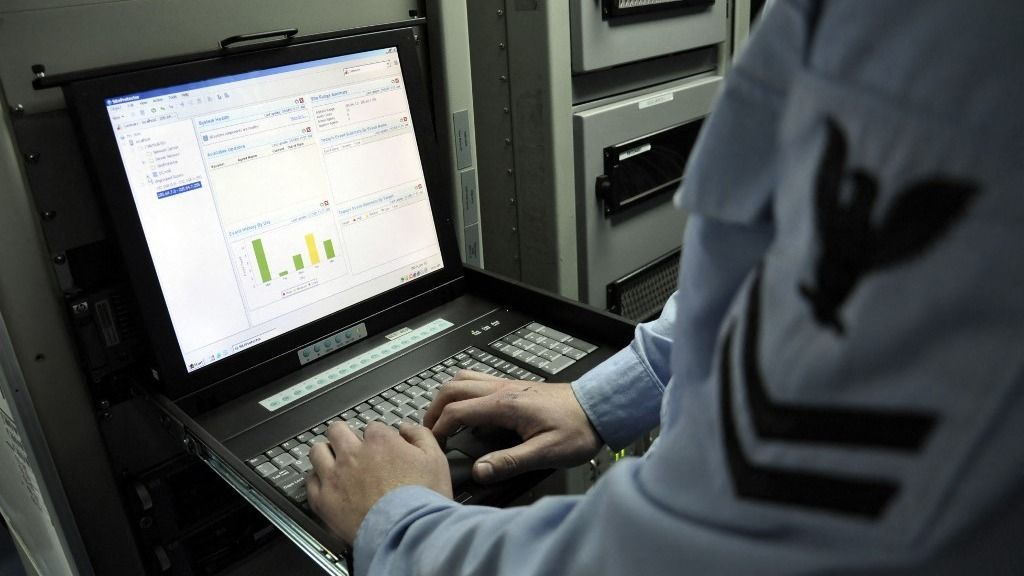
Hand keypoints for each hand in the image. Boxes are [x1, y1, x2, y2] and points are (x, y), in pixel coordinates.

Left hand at [307, 421, 451, 543]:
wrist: (406, 532)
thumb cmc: (422, 499)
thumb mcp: (435, 459)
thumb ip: (420, 435)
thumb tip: (407, 428)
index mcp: (380, 441)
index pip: (372, 427)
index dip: (377, 438)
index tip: (381, 449)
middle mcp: (353, 454)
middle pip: (337, 431)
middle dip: (344, 436)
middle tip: (352, 448)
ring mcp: (334, 476)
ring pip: (317, 451)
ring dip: (325, 453)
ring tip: (333, 462)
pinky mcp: (323, 500)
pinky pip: (309, 482)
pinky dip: (316, 480)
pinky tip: (325, 485)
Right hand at [424, 370, 602, 483]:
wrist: (600, 408)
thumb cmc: (579, 429)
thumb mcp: (545, 453)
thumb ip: (510, 462)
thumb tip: (480, 471)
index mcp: (505, 404)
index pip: (456, 411)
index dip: (438, 429)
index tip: (433, 446)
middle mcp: (503, 389)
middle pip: (452, 388)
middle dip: (434, 409)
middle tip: (429, 430)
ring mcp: (508, 384)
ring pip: (464, 379)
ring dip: (447, 396)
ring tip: (442, 418)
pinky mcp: (515, 387)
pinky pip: (479, 380)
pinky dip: (463, 391)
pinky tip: (469, 409)